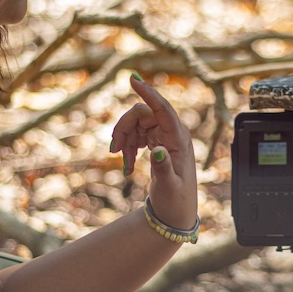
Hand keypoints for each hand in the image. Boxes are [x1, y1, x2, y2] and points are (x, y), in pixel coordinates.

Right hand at [110, 74, 197, 230]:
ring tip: (123, 163)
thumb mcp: (168, 187)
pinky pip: (137, 134)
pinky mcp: (158, 142)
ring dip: (124, 139)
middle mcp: (173, 133)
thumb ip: (163, 168)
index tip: (132, 78)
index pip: (163, 109)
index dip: (148, 93)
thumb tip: (157, 149)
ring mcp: (165, 136)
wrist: (175, 213)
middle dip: (124, 128)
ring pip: (137, 123)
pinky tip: (127, 165)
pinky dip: (128, 146)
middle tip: (113, 152)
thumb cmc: (175, 201)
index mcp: (179, 140)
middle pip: (142, 114)